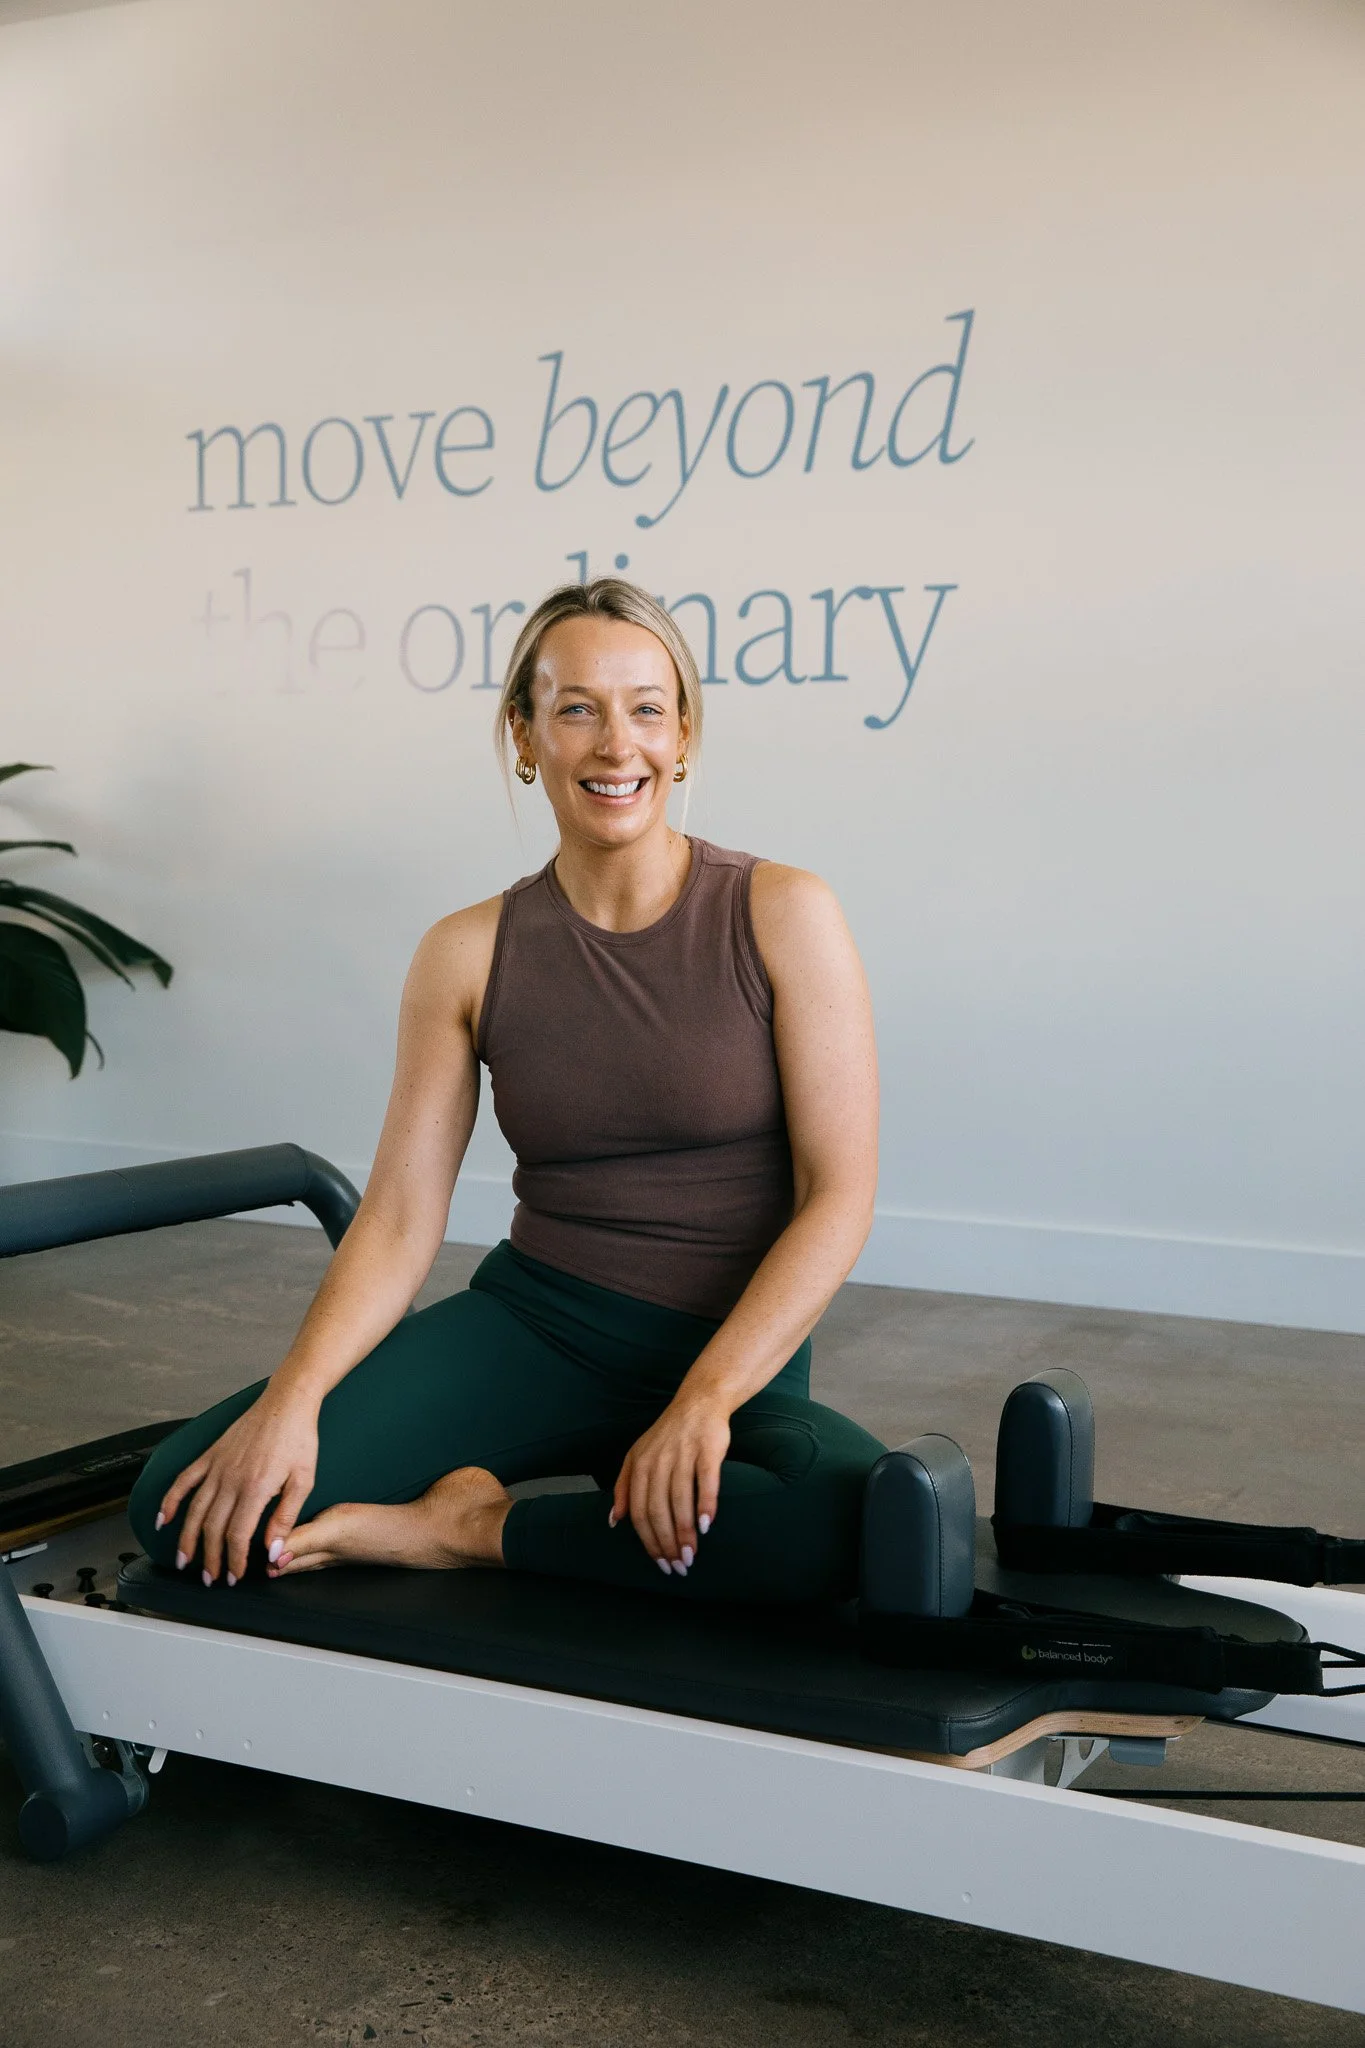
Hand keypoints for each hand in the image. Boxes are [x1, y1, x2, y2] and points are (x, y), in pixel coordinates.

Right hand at [155, 1388, 319, 1586]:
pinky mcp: (210, 1455)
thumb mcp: (304, 1480)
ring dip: (187, 1539)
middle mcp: (231, 1479)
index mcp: (256, 1488)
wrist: (287, 1402)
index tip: (234, 1576)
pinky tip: (163, 1520)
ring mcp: (217, 1466)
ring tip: (184, 1561)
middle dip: (210, 1558)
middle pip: (212, 1528)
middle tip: (210, 1578)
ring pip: (194, 1510)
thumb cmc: (299, 1439)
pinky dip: (170, 1501)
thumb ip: (285, 1517)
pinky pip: (184, 1481)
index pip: (237, 1535)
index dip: (234, 1560)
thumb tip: (273, 1550)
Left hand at [611, 1394, 729, 1574]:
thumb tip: (614, 1521)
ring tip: (692, 1556)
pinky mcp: (707, 1449)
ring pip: (680, 1501)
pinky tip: (707, 1526)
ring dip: (685, 1533)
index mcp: (639, 1465)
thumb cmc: (668, 1434)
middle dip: (667, 1544)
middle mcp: (658, 1461)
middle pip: (658, 1511)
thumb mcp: (637, 1455)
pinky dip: (706, 1505)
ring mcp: (683, 1454)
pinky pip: (706, 1481)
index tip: (660, 1563)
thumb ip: (624, 1487)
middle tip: (679, 1567)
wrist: (699, 1401)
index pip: (639, 1512)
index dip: (649, 1541)